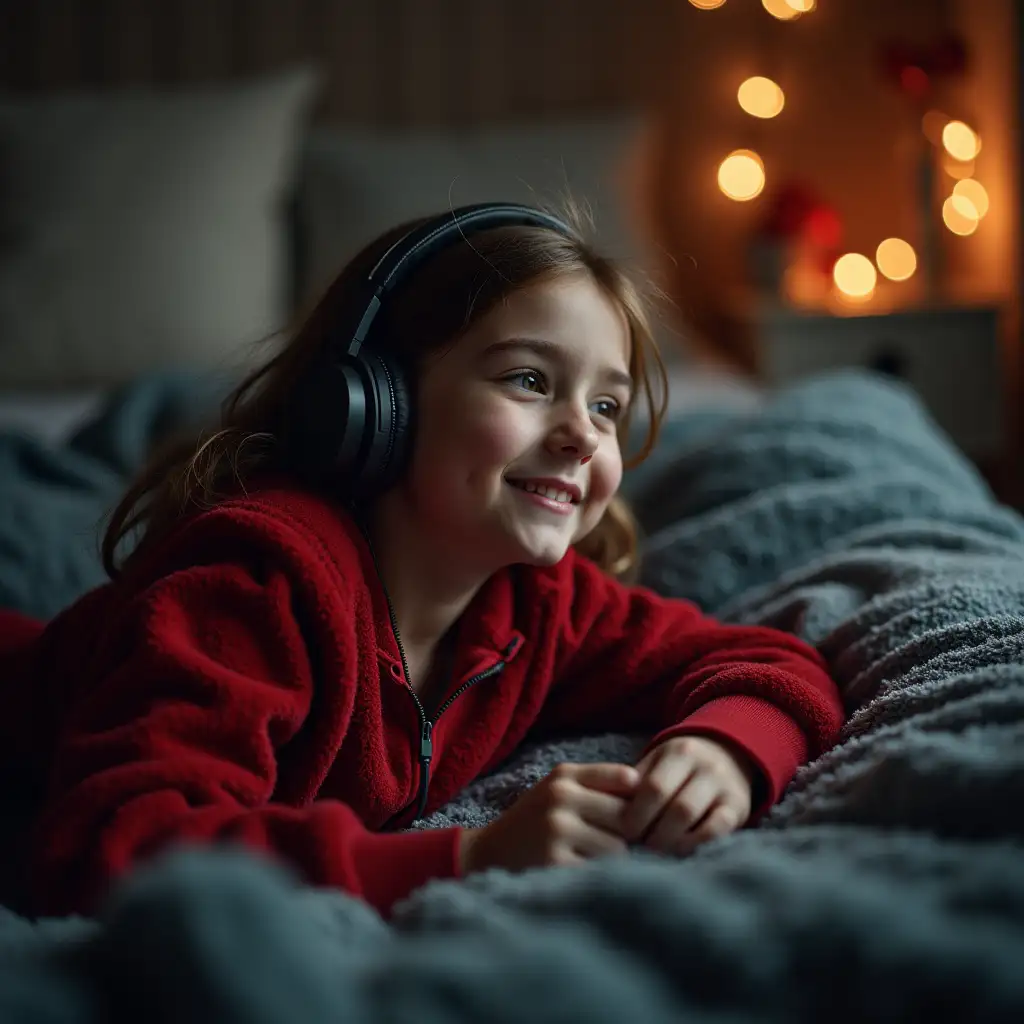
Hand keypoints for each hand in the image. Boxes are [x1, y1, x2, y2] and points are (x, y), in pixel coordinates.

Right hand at [459, 762, 638, 874]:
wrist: (487, 853)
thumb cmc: (535, 820)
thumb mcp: (558, 788)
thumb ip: (599, 784)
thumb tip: (650, 793)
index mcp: (565, 775)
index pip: (626, 778)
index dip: (639, 801)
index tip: (635, 817)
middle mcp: (561, 797)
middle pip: (627, 817)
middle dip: (628, 835)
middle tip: (618, 845)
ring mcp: (557, 830)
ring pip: (619, 849)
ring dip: (615, 860)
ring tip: (596, 860)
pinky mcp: (554, 863)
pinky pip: (599, 872)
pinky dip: (599, 877)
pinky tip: (585, 874)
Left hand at [621, 735, 755, 855]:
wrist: (728, 755)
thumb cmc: (680, 767)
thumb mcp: (658, 762)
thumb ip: (635, 782)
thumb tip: (606, 809)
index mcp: (680, 752)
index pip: (654, 787)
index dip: (637, 814)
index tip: (623, 832)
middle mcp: (705, 767)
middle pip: (674, 806)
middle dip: (652, 832)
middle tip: (637, 847)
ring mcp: (724, 787)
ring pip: (693, 818)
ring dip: (670, 841)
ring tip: (654, 853)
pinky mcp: (738, 808)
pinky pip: (717, 830)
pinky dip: (695, 844)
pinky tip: (680, 852)